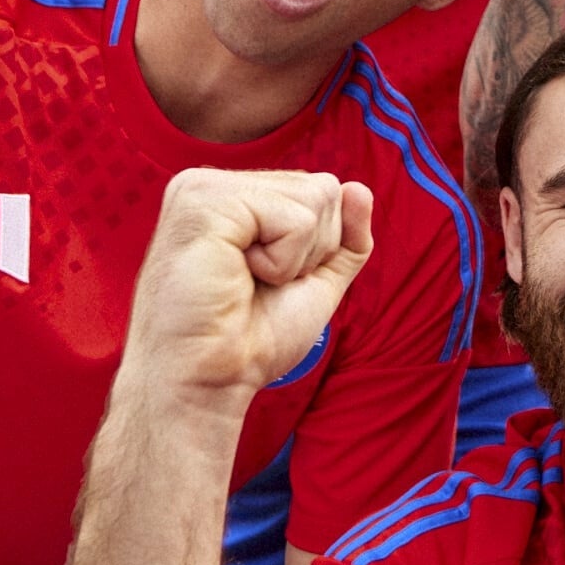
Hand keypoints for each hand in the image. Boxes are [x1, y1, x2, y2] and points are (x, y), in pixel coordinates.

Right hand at [122, 170, 373, 416]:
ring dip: (295, 258)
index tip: (268, 283)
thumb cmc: (250, 340)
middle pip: (325, 189)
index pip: (321, 191)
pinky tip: (237, 278)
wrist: (208, 382)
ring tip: (244, 282)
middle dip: (310, 251)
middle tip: (255, 285)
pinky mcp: (204, 202)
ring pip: (316, 198)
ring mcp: (204, 188)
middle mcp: (213, 182)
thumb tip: (360, 188)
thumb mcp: (315, 281)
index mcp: (233, 196)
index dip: (317, 248)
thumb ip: (344, 237)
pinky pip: (296, 219)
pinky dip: (283, 262)